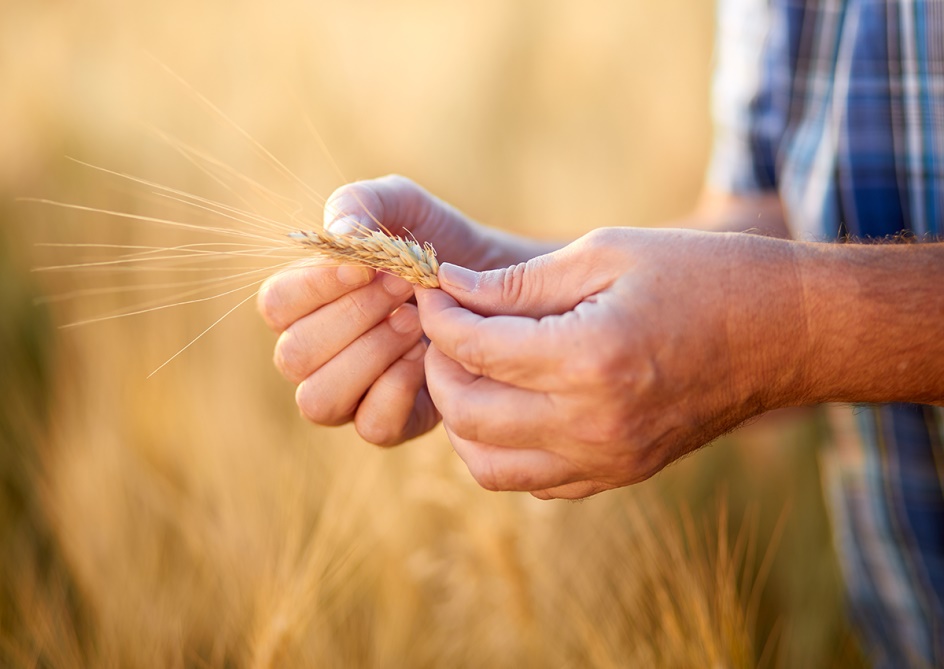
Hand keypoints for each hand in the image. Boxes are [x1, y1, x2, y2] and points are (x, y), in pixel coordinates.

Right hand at [257, 175, 555, 444]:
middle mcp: (316, 355)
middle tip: (404, 289)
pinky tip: (427, 355)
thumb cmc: (436, 242)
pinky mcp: (390, 423)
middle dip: (354, 317)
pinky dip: (398, 389)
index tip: (366, 267)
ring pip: (319, 400)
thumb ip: (362, 203)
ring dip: (371, 355)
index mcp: (305, 304)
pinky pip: (371, 427)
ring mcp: (349, 395)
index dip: (314, 286)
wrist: (495, 283)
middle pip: (294, 355)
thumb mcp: (404, 205)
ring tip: (417, 322)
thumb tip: (339, 233)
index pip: (275, 305)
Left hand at [416, 227, 807, 498]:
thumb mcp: (607, 254)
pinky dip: (503, 448)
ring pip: (488, 465)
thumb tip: (451, 290)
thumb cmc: (703, 276)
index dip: (438, 317)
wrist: (786, 333)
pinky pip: (533, 483)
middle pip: (468, 413)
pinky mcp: (620, 476)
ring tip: (472, 369)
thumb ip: (519, 282)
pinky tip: (514, 402)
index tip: (431, 291)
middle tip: (445, 329)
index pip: (474, 349)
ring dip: (463, 417)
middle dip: (438, 366)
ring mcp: (607, 460)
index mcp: (591, 358)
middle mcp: (593, 424)